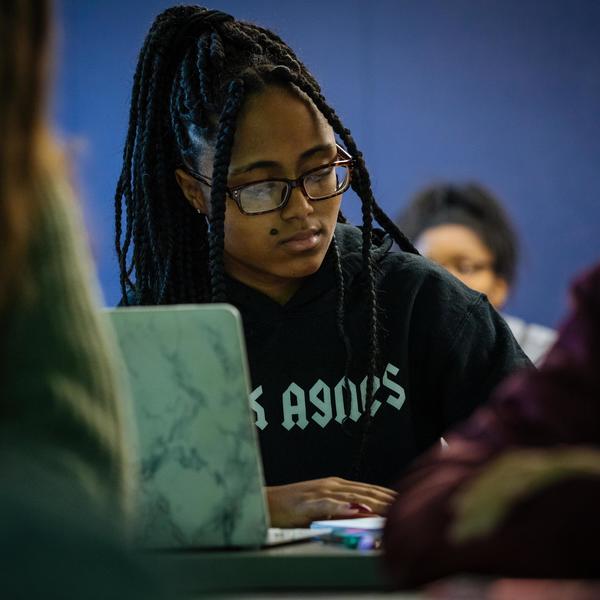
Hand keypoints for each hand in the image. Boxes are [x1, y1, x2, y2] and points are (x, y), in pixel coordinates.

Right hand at [266, 477, 396, 526]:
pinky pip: (328, 505)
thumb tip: (365, 519)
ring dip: (374, 502)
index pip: (369, 490)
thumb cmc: (291, 508)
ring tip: (393, 508)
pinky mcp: (307, 503)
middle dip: (388, 499)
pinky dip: (344, 507)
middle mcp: (331, 486)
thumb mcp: (322, 508)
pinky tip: (357, 510)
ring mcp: (319, 493)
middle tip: (410, 505)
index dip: (389, 495)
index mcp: (336, 486)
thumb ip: (342, 510)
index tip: (409, 500)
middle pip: (366, 492)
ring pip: (352, 496)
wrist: (263, 504)